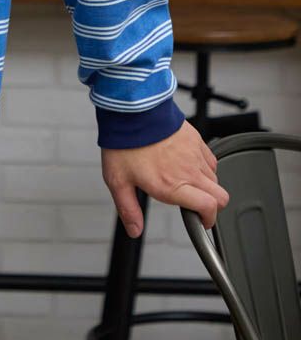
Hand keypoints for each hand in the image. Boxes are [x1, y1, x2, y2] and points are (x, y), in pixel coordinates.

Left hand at [101, 119, 229, 237]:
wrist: (131, 109)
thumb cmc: (124, 142)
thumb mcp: (118, 180)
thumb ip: (128, 208)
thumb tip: (134, 229)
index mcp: (172, 185)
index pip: (208, 208)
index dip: (208, 220)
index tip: (201, 222)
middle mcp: (188, 171)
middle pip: (221, 197)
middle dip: (213, 206)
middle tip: (196, 205)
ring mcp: (194, 154)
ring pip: (216, 178)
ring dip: (207, 185)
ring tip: (186, 182)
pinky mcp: (196, 139)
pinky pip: (210, 159)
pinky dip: (204, 166)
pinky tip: (187, 164)